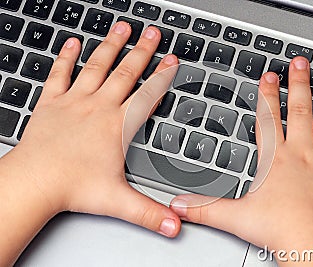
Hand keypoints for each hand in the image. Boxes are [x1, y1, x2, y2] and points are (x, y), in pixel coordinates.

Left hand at [6, 22, 180, 237]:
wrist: (35, 182)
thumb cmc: (73, 187)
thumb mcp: (119, 201)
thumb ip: (150, 211)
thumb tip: (175, 225)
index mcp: (117, 126)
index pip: (146, 95)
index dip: (162, 76)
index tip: (172, 60)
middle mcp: (98, 107)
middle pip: (126, 73)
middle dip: (143, 51)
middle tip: (153, 33)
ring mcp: (75, 102)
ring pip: (97, 66)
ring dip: (111, 46)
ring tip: (122, 28)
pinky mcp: (52, 102)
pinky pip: (61, 73)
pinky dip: (67, 57)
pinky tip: (73, 43)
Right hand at [170, 57, 312, 264]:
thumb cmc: (280, 228)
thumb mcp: (236, 216)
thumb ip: (205, 208)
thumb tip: (178, 206)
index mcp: (277, 160)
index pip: (269, 119)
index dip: (267, 95)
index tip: (268, 77)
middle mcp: (304, 153)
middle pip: (301, 111)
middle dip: (299, 84)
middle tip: (300, 64)